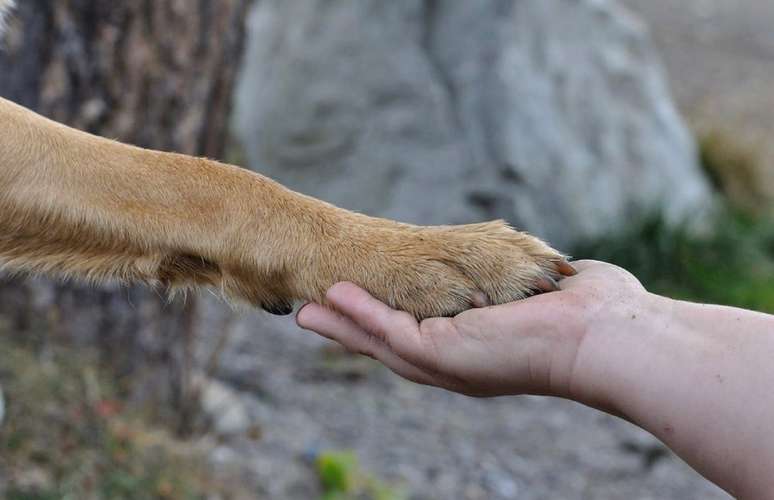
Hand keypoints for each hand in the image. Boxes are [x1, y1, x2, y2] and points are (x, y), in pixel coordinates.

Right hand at [296, 260, 645, 398]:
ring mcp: (447, 362)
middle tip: (312, 316)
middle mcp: (458, 363)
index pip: (423, 334)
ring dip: (343, 325)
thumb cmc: (594, 313)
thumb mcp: (549, 291)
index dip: (389, 321)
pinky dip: (359, 315)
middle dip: (352, 330)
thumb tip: (556, 271)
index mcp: (479, 349)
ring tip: (307, 311)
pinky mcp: (442, 354)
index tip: (362, 305)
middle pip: (391, 346)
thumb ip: (536, 282)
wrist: (608, 335)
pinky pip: (389, 331)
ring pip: (380, 343)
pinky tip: (332, 299)